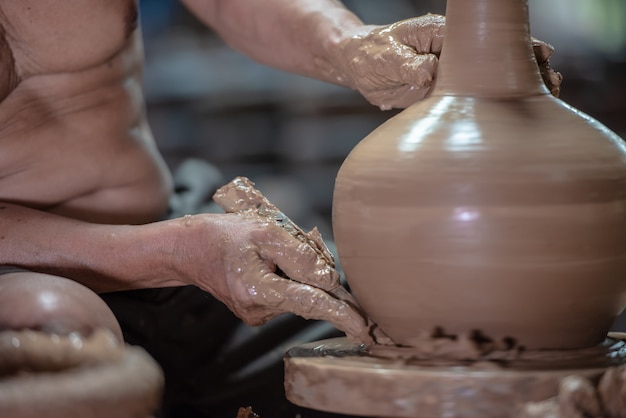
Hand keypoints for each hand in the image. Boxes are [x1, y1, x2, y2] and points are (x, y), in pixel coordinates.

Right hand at [174, 212, 371, 343]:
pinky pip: (284, 294)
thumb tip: (330, 279)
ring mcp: (257, 314)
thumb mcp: (264, 232)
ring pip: (297, 293)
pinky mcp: (256, 310)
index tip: (365, 328)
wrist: (190, 248)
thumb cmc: (225, 235)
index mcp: (260, 290)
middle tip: (293, 249)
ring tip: (272, 249)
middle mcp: (260, 309)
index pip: (312, 304)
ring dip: (299, 274)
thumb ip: (300, 255)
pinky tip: (268, 261)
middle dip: (316, 277)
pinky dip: (287, 278)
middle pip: (308, 297)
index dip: (342, 315)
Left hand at [331, 15, 561, 109]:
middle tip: (554, 80)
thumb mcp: (384, 56)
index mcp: (442, 34)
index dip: (514, 47)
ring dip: (517, 87)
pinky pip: (473, 100)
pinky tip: (515, 117)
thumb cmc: (369, 53)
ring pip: (491, 79)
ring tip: (550, 96)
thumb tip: (429, 72)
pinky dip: (494, 107)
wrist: (357, 66)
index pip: (486, 38)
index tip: (539, 55)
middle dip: (527, 66)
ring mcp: (452, 73)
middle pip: (498, 56)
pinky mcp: (444, 93)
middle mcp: (454, 52)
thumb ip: (407, 64)